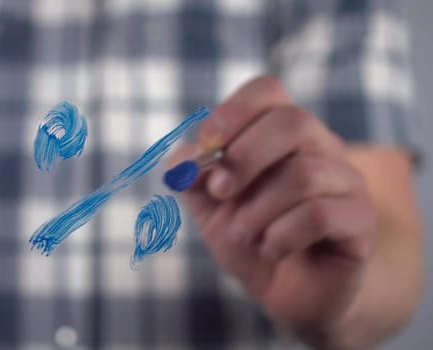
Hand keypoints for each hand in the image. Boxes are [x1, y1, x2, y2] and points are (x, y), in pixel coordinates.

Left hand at [172, 76, 376, 339]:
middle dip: (244, 159)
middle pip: (293, 122)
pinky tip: (270, 251)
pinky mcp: (361, 220)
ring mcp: (347, 181)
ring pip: (304, 174)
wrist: (284, 290)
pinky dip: (281, 236)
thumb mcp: (208, 205)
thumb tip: (182, 160)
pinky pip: (321, 214)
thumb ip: (192, 176)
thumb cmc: (247, 236)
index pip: (267, 90)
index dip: (233, 112)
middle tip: (220, 193)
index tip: (207, 146)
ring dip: (257, 210)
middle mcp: (320, 147)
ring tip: (241, 235)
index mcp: (280, 134)